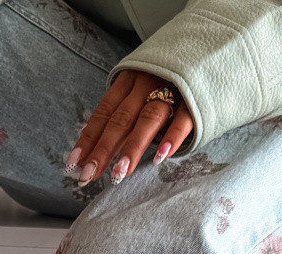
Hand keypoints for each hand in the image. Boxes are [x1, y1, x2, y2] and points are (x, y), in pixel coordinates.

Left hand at [66, 69, 193, 184]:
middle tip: (89, 175)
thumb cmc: (166, 80)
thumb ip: (123, 115)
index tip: (74, 163)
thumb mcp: (140, 89)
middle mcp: (146, 82)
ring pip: (148, 119)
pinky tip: (160, 157)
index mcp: (128, 80)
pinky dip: (172, 137)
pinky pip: (182, 119)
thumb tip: (96, 150)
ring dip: (132, 147)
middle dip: (103, 149)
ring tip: (119, 174)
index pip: (104, 112)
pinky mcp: (195, 98)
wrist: (207, 51)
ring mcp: (171, 89)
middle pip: (121, 119)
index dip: (88, 138)